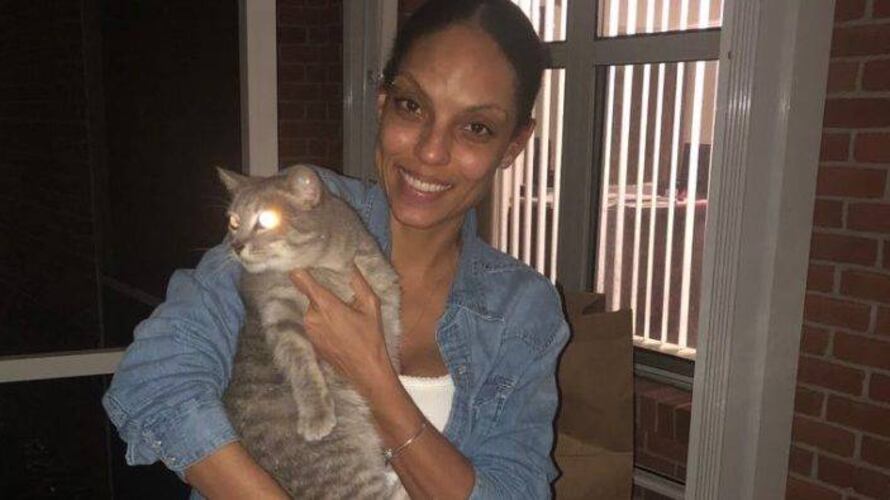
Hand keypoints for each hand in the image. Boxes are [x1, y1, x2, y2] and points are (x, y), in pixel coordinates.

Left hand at [289, 265, 393, 391]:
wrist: (366, 371)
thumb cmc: (371, 338)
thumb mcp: (371, 306)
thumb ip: (358, 282)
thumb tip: (349, 263)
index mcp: (325, 305)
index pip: (301, 279)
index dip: (298, 268)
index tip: (300, 259)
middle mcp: (311, 317)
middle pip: (311, 295)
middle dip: (324, 293)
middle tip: (342, 298)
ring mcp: (309, 331)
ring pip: (313, 310)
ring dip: (324, 309)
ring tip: (344, 318)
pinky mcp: (310, 342)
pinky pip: (314, 324)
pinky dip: (323, 323)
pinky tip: (340, 330)